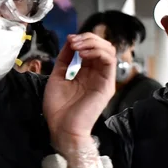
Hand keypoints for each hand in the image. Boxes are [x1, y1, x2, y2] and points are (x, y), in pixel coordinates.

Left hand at [44, 33, 115, 148]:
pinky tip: (84, 54)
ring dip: (93, 43)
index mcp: (87, 73)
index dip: (83, 39)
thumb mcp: (57, 76)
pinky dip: (98, 52)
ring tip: (78, 46)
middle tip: (74, 41)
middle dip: (89, 38)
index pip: (93, 48)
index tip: (70, 39)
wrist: (61, 129)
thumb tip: (70, 40)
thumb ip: (65, 59)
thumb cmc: (58, 108)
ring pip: (109, 51)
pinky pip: (110, 62)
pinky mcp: (107, 85)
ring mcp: (104, 80)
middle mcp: (98, 74)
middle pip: (103, 46)